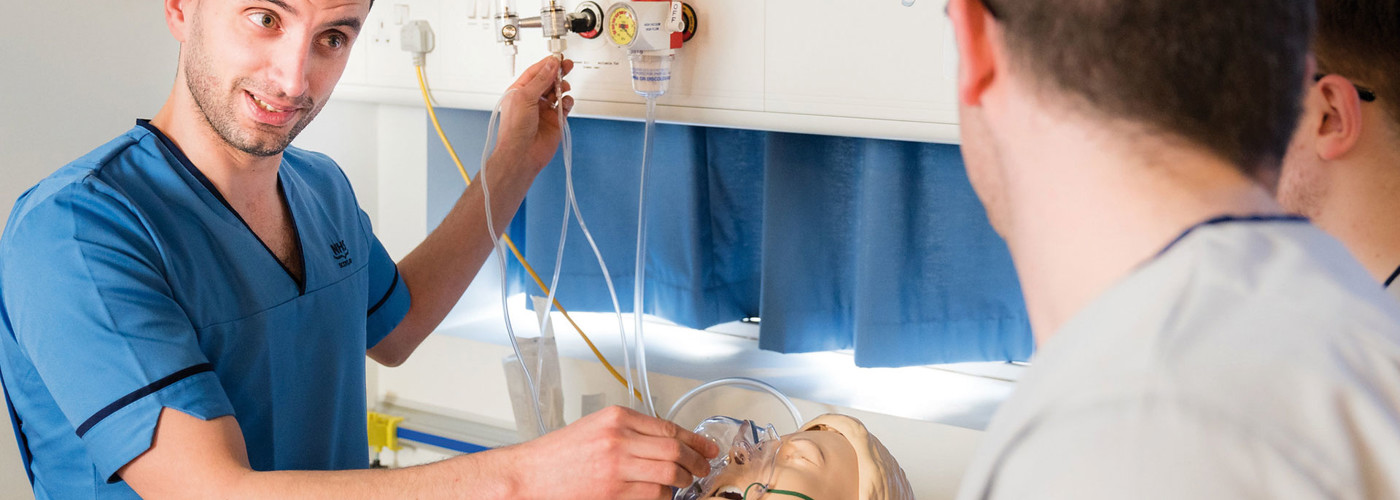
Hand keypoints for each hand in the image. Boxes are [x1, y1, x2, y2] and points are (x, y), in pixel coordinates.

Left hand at [493, 55, 575, 173]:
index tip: (558, 58)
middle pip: (548, 80)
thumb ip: (540, 80)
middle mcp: (531, 100)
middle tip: (567, 65)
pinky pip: (564, 106)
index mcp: (519, 91)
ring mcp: (544, 110)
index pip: (535, 72)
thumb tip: (550, 65)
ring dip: (562, 87)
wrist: (522, 154)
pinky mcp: (555, 120)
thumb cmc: (514, 130)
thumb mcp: (525, 97)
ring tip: (563, 87)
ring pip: (557, 92)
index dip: (547, 64)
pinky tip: (565, 103)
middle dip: (558, 73)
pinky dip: (567, 102)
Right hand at [510, 406, 719, 498]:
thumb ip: (630, 431)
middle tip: (703, 468)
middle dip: (696, 462)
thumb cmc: (556, 455)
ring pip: (668, 475)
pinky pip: (652, 496)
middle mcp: (619, 439)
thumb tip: (667, 443)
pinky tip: (660, 495)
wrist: (528, 476)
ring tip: (682, 483)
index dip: (696, 440)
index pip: (669, 428)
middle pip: (675, 451)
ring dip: (680, 482)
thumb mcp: (595, 428)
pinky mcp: (614, 494)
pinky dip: (662, 497)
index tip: (707, 448)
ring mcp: (617, 467)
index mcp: (616, 418)